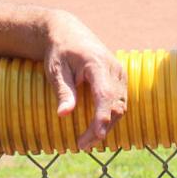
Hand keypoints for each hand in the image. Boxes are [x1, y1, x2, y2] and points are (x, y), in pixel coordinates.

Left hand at [42, 10, 127, 149]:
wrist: (68, 33)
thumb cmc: (59, 51)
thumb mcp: (55, 70)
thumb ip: (63, 91)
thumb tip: (63, 114)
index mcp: (97, 63)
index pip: (105, 95)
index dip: (102, 117)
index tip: (96, 135)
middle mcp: (114, 68)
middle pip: (115, 105)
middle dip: (102, 128)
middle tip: (81, 145)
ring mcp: (120, 73)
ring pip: (121, 106)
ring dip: (107, 126)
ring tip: (86, 140)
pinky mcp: (119, 79)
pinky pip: (120, 102)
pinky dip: (110, 117)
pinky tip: (95, 128)